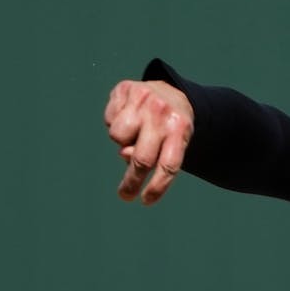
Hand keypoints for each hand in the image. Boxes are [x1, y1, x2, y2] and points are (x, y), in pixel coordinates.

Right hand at [103, 79, 195, 204]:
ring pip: (118, 138)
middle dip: (131, 182)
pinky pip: (109, 119)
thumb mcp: (172, 141)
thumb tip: (125, 154)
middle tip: (125, 195)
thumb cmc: (170, 125)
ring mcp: (143, 99)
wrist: (169, 90)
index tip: (146, 201)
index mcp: (180, 128)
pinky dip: (114, 122)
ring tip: (134, 132)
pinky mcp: (125, 89)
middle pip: (142, 158)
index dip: (157, 186)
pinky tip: (127, 115)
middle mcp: (162, 113)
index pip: (169, 164)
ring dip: (122, 142)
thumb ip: (155, 155)